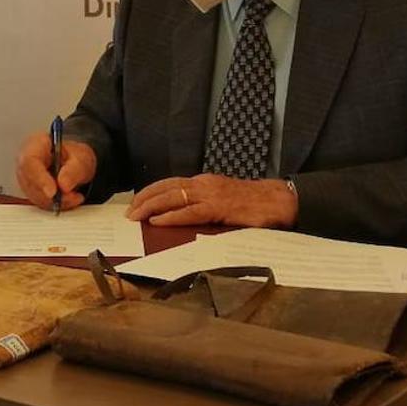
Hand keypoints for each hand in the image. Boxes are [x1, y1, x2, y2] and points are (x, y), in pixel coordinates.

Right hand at [15, 131, 96, 210]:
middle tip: (71, 196)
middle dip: (51, 195)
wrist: (75, 164)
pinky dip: (55, 205)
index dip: (39, 179)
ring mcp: (26, 177)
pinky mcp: (31, 191)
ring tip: (74, 197)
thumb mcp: (82, 158)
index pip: (30, 161)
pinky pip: (40, 202)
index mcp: (36, 144)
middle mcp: (26, 161)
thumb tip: (63, 185)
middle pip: (30, 181)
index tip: (53, 192)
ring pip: (35, 195)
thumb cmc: (74, 156)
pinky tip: (68, 199)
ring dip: (55, 201)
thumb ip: (74, 170)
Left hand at [125, 174, 297, 228]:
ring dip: (151, 208)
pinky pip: (190, 212)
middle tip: (128, 213)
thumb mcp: (222, 200)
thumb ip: (204, 205)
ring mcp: (211, 195)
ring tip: (135, 217)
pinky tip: (158, 222)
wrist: (278, 200)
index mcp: (203, 182)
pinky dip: (171, 217)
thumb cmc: (252, 203)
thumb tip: (182, 215)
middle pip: (165, 189)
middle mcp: (203, 184)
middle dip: (144, 200)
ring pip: (173, 198)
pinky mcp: (219, 208)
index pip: (169, 184)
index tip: (135, 203)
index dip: (150, 193)